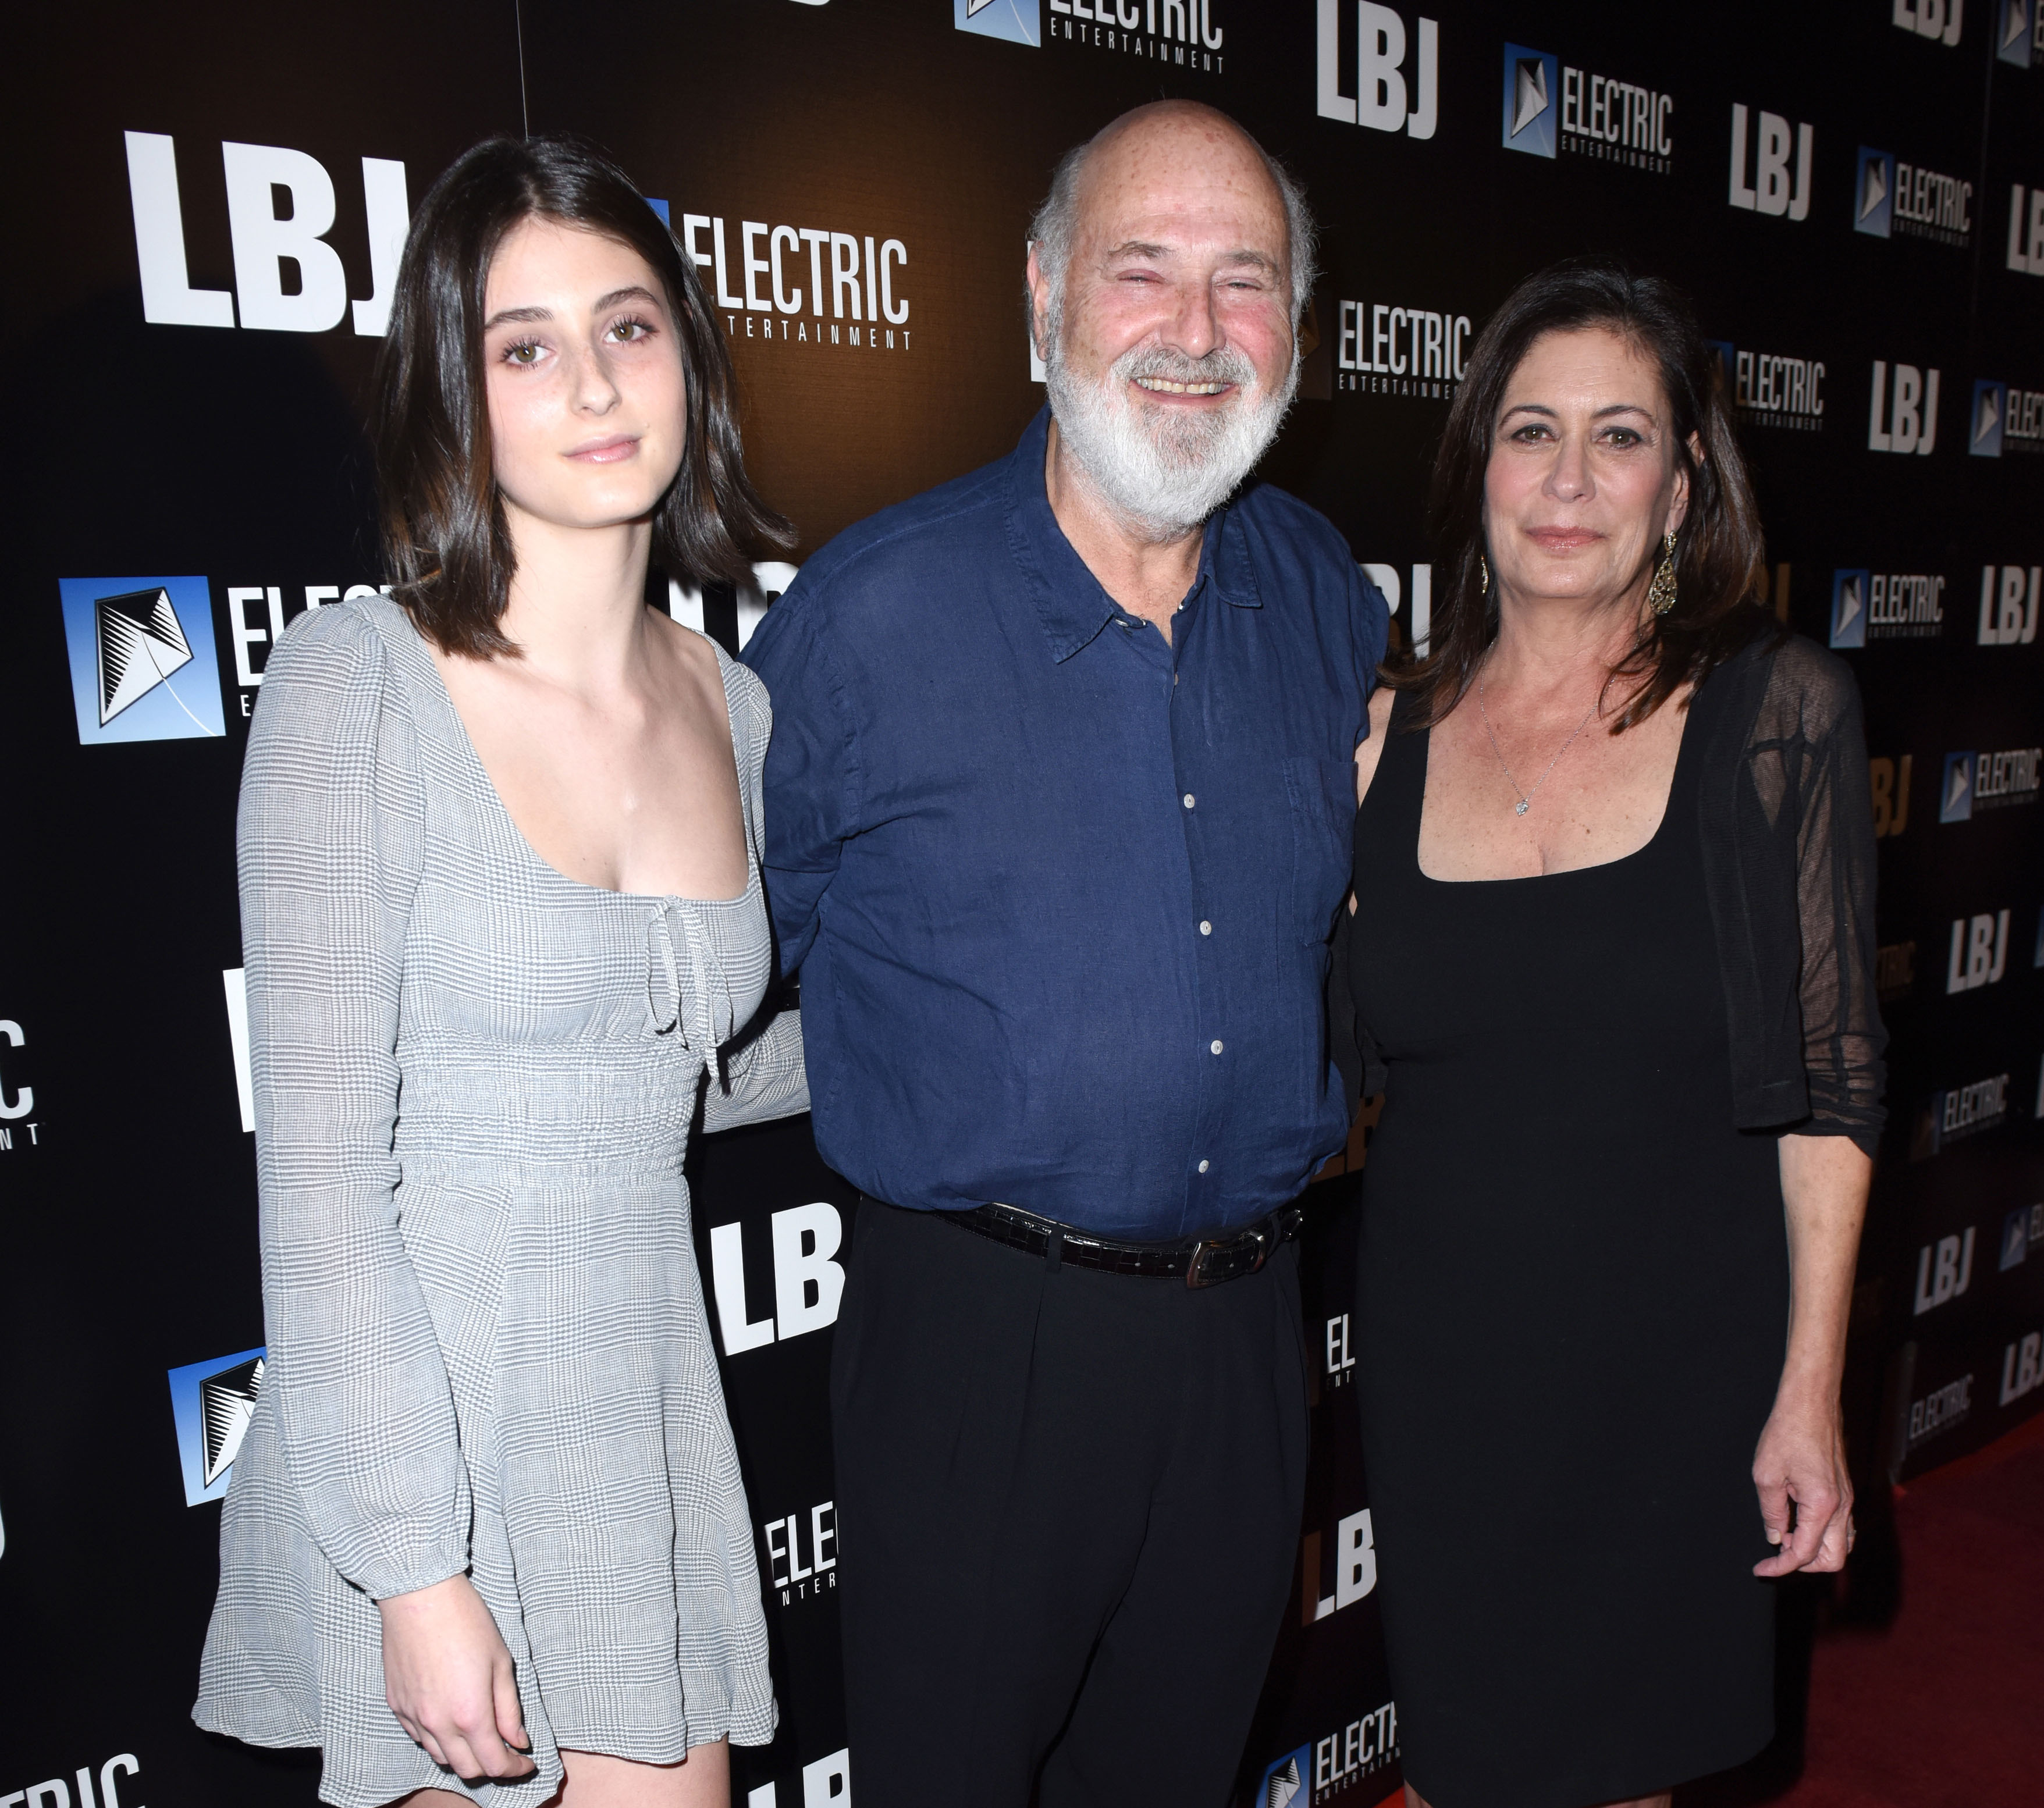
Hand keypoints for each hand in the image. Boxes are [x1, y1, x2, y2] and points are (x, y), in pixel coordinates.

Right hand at [379, 1573, 535, 1778]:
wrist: (419, 1597)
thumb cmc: (466, 1622)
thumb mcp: (501, 1662)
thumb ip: (509, 1709)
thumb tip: (519, 1740)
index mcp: (470, 1714)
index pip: (494, 1764)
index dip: (515, 1768)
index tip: (527, 1761)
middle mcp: (438, 1725)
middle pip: (467, 1769)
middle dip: (491, 1767)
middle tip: (507, 1751)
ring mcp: (413, 1717)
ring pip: (441, 1757)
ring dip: (464, 1755)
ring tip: (480, 1736)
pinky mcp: (397, 1706)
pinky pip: (420, 1738)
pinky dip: (439, 1740)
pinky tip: (451, 1720)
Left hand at [1750, 1390, 1853, 1576]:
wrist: (1811, 1402)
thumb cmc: (1787, 1432)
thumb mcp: (1767, 1475)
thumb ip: (1772, 1513)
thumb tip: (1776, 1538)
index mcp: (1822, 1505)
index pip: (1805, 1553)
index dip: (1781, 1567)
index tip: (1761, 1569)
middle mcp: (1842, 1507)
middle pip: (1833, 1559)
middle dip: (1804, 1565)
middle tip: (1776, 1556)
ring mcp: (1847, 1499)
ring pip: (1842, 1545)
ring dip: (1816, 1552)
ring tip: (1786, 1539)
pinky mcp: (1845, 1490)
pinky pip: (1842, 1527)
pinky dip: (1823, 1536)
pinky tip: (1798, 1525)